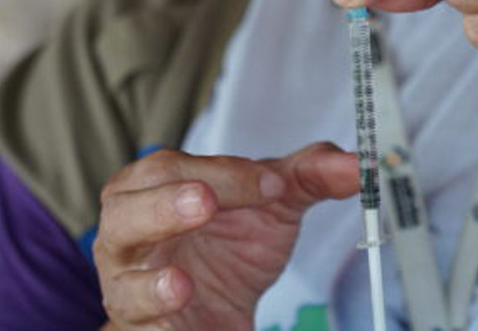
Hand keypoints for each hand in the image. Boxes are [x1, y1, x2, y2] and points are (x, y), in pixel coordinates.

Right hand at [94, 143, 357, 330]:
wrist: (217, 312)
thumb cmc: (230, 245)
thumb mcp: (272, 204)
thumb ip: (310, 176)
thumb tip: (357, 164)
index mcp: (153, 188)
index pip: (173, 169)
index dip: (223, 174)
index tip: (272, 184)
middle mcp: (131, 234)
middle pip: (125, 211)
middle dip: (165, 206)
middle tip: (205, 202)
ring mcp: (130, 286)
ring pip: (121, 280)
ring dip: (150, 281)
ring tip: (181, 282)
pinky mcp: (141, 328)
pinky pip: (137, 326)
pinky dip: (156, 320)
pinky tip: (180, 309)